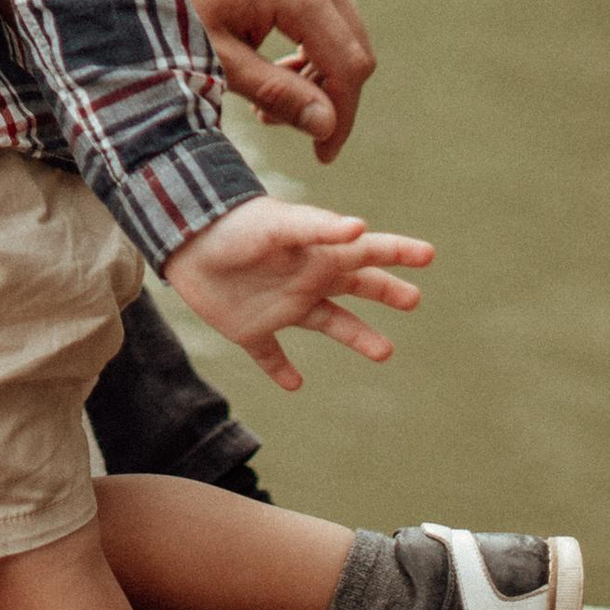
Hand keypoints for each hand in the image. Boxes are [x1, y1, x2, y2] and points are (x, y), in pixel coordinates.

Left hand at [163, 196, 432, 394]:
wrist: (181, 239)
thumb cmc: (233, 225)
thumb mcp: (277, 225)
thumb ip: (317, 227)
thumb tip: (360, 228)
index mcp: (316, 252)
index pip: (366, 251)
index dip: (397, 251)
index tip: (428, 255)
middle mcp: (305, 279)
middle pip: (356, 287)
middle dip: (385, 291)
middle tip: (413, 300)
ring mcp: (281, 305)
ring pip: (328, 324)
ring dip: (357, 336)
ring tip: (385, 352)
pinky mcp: (250, 328)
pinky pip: (271, 354)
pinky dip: (281, 369)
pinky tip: (294, 384)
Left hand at [168, 0, 374, 162]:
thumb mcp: (217, 55)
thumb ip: (274, 90)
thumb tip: (327, 126)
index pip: (347, 65)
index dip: (342, 117)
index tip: (323, 155)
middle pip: (354, 50)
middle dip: (329, 98)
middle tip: (278, 123)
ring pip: (345, 35)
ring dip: (320, 76)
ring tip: (268, 103)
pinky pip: (331, 16)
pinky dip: (314, 50)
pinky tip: (277, 69)